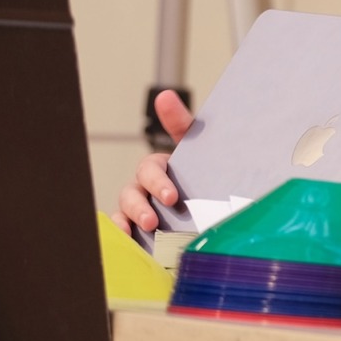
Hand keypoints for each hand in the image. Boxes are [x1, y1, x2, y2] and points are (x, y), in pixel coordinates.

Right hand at [117, 89, 195, 231]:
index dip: (157, 181)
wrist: (217, 203)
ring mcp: (141, 211)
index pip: (150, 169)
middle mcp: (145, 189)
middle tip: (154, 219)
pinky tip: (130, 244)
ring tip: (144, 232)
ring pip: (124, 213)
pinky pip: (123, 234)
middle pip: (132, 193)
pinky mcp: (141, 232)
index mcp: (159, 168)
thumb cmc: (202, 170)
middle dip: (141, 206)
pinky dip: (123, 237)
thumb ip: (182, 123)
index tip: (171, 196)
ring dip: (129, 221)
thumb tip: (165, 95)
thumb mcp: (197, 148)